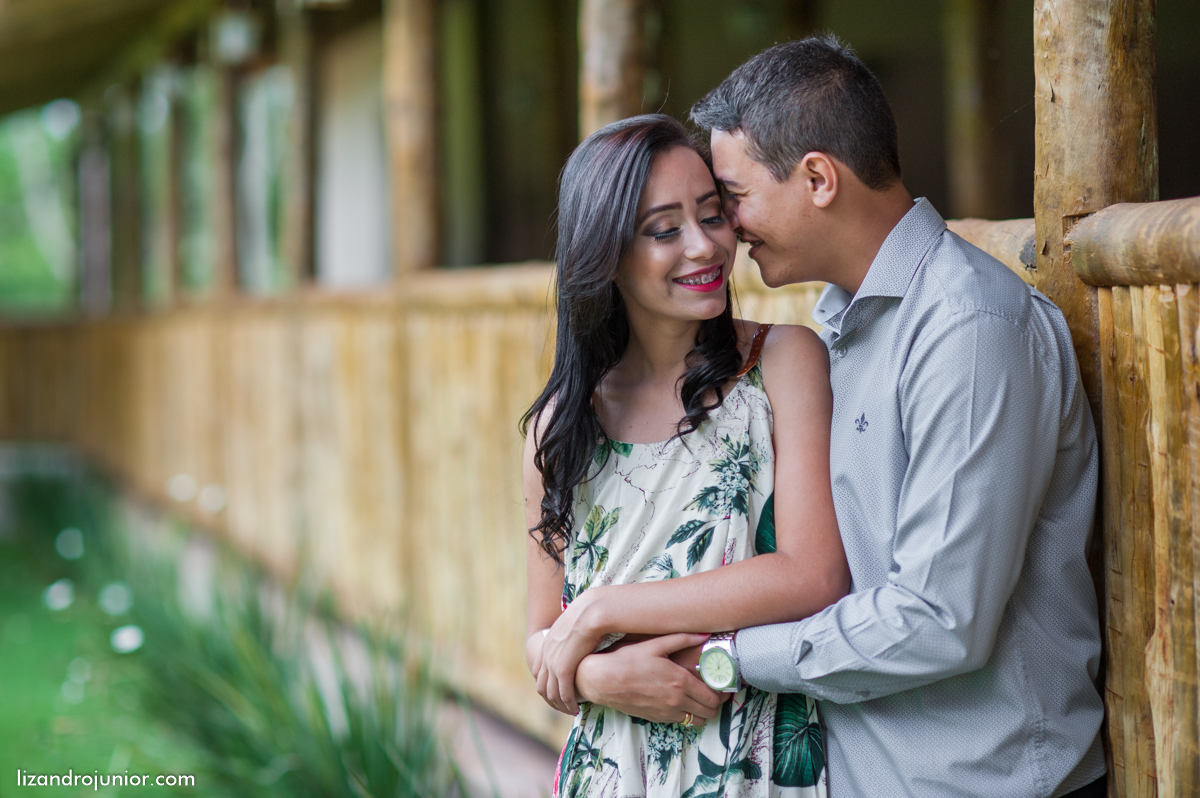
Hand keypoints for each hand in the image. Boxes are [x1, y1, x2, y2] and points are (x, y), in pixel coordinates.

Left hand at [537, 591, 606, 714]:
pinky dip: (569, 703)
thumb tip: (581, 639)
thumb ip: (572, 635)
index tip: (558, 693)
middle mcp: (546, 656)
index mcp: (547, 645)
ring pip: (552, 693)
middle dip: (552, 700)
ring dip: (561, 705)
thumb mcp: (573, 626)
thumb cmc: (588, 615)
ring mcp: (553, 663)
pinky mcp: (564, 669)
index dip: (547, 685)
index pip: (539, 672)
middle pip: (542, 686)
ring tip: (572, 711)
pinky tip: (576, 708)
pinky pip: (564, 692)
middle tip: (564, 707)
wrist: (589, 611)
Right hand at [575, 633, 727, 723]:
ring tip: (697, 697)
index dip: (723, 693)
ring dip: (700, 711)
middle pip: (709, 712)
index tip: (723, 686)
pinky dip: (684, 714)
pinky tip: (679, 700)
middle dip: (715, 703)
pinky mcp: (655, 718)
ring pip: (696, 721)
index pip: (713, 697)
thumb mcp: (655, 644)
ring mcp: (665, 712)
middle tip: (713, 691)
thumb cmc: (626, 659)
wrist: (601, 680)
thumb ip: (682, 638)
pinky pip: (679, 721)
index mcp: (680, 682)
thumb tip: (704, 632)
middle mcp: (676, 700)